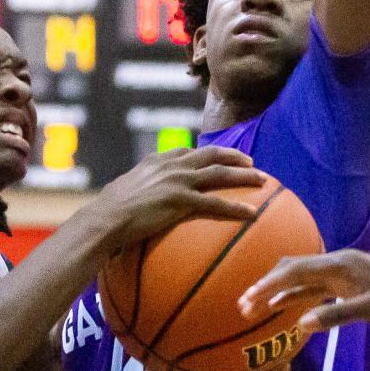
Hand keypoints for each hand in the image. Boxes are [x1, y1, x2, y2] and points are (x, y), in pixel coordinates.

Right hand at [97, 146, 265, 252]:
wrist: (105, 218)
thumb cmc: (108, 212)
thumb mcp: (123, 191)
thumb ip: (137, 190)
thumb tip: (136, 202)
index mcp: (157, 161)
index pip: (187, 151)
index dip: (207, 153)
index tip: (219, 157)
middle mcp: (171, 166)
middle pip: (211, 155)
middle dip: (234, 156)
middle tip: (251, 162)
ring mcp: (178, 182)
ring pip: (220, 174)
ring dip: (245, 176)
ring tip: (263, 180)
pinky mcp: (181, 201)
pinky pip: (216, 204)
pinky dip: (237, 208)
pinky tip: (253, 213)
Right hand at [239, 249, 369, 332]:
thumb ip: (335, 315)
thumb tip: (300, 326)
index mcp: (341, 263)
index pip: (295, 269)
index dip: (268, 284)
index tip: (247, 298)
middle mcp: (338, 263)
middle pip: (292, 270)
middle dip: (265, 286)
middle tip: (242, 306)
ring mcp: (342, 274)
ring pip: (300, 280)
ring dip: (277, 293)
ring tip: (253, 309)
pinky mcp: (347, 285)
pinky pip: (313, 289)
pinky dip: (295, 297)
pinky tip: (280, 309)